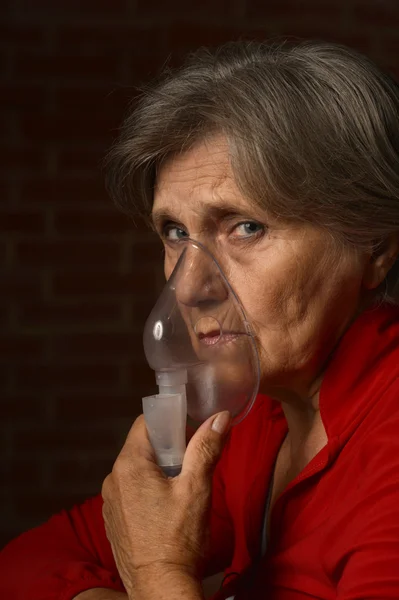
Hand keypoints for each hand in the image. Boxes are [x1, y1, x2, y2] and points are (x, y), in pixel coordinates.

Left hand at [101, 411, 230, 598]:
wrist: (159, 588)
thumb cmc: (178, 539)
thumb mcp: (196, 488)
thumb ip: (206, 448)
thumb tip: (220, 418)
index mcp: (129, 465)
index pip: (145, 423)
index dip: (169, 421)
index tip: (189, 429)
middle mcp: (113, 479)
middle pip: (142, 446)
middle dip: (168, 448)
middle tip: (192, 461)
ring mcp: (110, 501)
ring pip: (137, 470)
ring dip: (158, 471)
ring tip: (182, 487)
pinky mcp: (113, 519)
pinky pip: (130, 491)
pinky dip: (147, 490)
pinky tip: (166, 508)